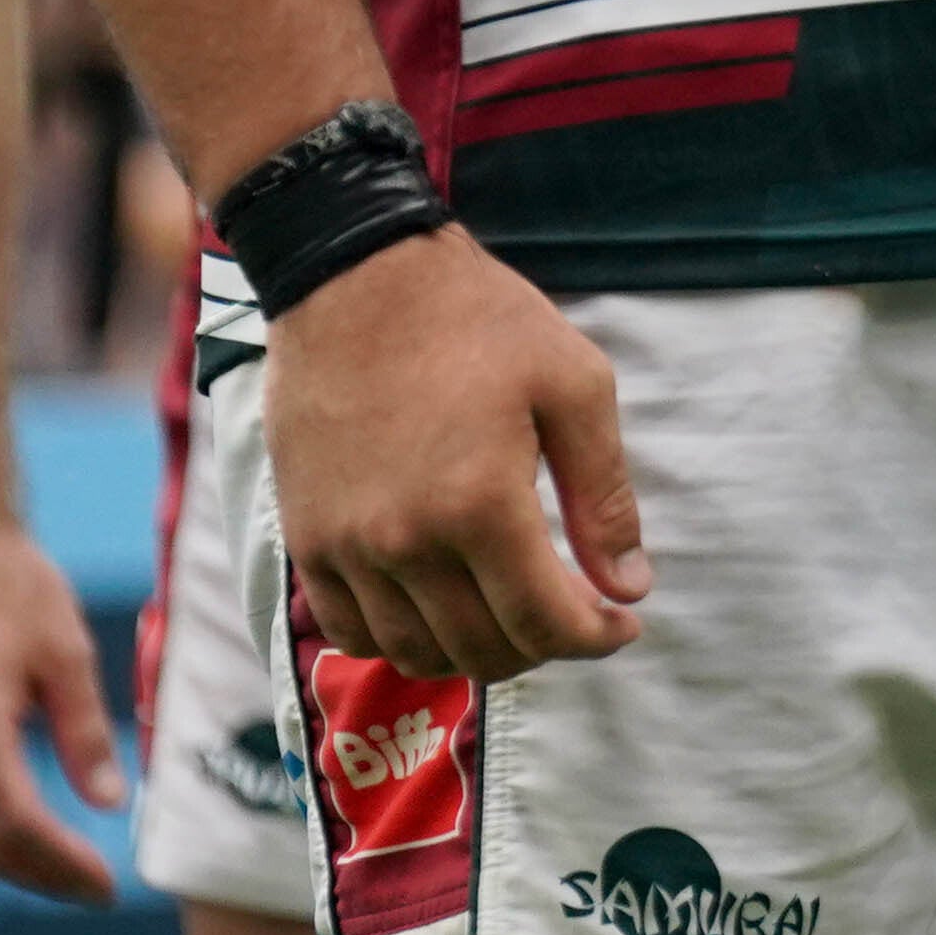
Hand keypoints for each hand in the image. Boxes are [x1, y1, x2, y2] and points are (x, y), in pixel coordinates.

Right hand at [0, 517, 122, 902]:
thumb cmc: (9, 586)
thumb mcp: (66, 652)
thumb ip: (85, 732)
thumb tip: (109, 802)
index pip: (16, 823)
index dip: (62, 863)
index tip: (106, 884)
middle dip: (37, 876)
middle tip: (91, 890)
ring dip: (1, 864)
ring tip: (58, 872)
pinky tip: (9, 837)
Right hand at [265, 227, 646, 681]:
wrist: (357, 281)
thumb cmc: (479, 323)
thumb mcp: (575, 387)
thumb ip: (604, 497)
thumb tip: (630, 586)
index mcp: (481, 505)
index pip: (544, 622)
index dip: (595, 638)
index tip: (624, 624)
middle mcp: (405, 542)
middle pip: (483, 650)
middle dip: (544, 648)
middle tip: (575, 614)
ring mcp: (345, 548)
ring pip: (415, 652)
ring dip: (474, 653)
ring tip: (512, 615)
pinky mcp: (304, 540)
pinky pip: (350, 630)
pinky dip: (401, 640)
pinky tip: (438, 608)